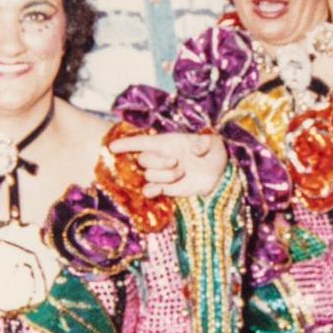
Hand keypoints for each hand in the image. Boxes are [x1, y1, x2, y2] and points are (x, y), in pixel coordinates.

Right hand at [107, 131, 227, 197]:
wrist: (220, 176)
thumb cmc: (214, 154)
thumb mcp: (214, 143)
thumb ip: (205, 142)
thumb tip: (196, 149)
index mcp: (168, 142)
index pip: (143, 142)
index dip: (127, 144)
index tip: (112, 147)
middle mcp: (161, 157)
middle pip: (144, 159)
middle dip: (158, 162)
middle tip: (176, 163)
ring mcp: (162, 174)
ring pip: (149, 176)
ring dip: (165, 176)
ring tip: (182, 173)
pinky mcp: (166, 189)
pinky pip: (149, 191)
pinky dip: (151, 191)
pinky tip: (159, 190)